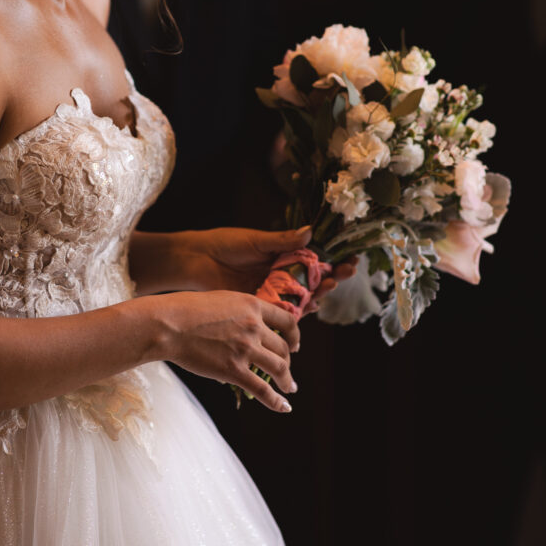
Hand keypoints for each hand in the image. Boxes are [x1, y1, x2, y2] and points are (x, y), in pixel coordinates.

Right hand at [145, 290, 299, 412]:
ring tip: (289, 388)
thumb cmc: (184, 309)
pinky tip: (283, 407)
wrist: (168, 325)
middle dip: (288, 361)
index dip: (294, 336)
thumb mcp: (220, 300)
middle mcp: (254, 327)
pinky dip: (276, 401)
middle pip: (283, 348)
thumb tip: (246, 324)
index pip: (287, 321)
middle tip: (286, 370)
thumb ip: (239, 311)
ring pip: (279, 369)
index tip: (294, 345)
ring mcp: (245, 349)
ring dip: (287, 381)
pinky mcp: (234, 371)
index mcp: (252, 306)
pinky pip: (263, 390)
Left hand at [177, 226, 355, 299]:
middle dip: (331, 278)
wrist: (195, 261)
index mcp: (283, 257)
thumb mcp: (256, 241)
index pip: (315, 260)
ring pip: (301, 298)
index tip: (350, 259)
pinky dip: (297, 312)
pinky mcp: (260, 306)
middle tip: (343, 273)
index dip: (333, 261)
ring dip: (318, 294)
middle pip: (313, 281)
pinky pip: (282, 313)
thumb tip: (311, 232)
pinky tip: (309, 307)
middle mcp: (281, 276)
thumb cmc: (224, 244)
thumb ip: (283, 241)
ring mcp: (272, 292)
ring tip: (328, 287)